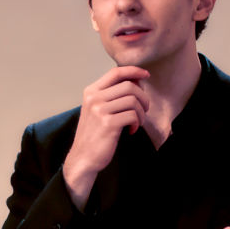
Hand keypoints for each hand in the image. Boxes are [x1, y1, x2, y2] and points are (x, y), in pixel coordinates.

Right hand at [63, 67, 149, 209]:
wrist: (83, 157)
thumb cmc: (94, 133)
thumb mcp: (98, 109)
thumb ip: (112, 94)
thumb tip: (137, 80)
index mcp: (91, 92)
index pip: (116, 72)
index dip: (134, 71)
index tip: (146, 75)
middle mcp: (94, 98)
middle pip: (129, 86)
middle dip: (143, 97)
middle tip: (144, 110)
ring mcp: (99, 110)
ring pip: (133, 100)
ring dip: (142, 112)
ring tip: (137, 122)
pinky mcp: (108, 123)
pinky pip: (133, 115)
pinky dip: (137, 123)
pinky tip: (131, 131)